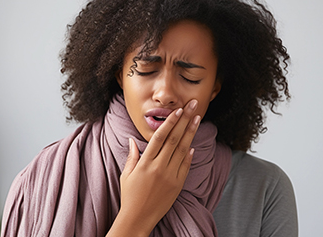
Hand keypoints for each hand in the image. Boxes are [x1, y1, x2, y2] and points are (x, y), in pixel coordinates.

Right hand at [107, 99, 200, 236]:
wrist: (138, 218)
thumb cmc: (130, 195)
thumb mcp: (126, 174)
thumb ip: (132, 155)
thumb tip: (131, 139)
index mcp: (146, 162)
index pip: (160, 137)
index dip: (170, 122)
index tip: (178, 111)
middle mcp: (159, 167)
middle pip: (174, 139)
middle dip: (184, 120)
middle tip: (192, 105)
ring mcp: (170, 176)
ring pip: (182, 150)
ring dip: (190, 133)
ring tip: (197, 118)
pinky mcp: (177, 185)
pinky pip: (185, 166)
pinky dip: (189, 155)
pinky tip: (193, 144)